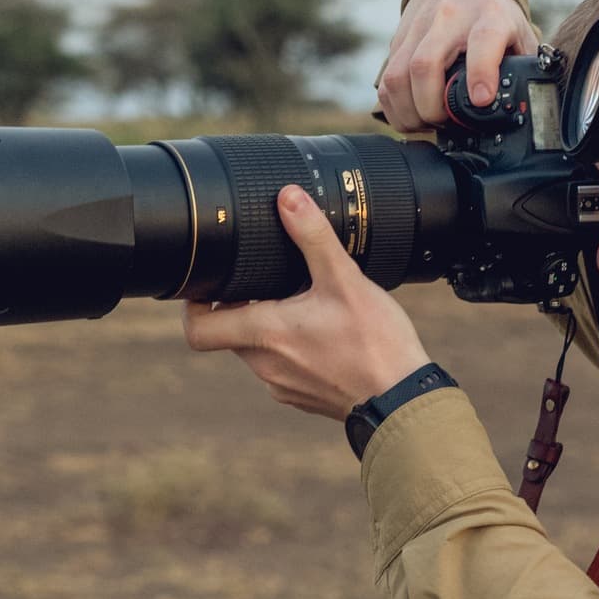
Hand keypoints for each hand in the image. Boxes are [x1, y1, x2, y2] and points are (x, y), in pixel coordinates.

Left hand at [182, 184, 431, 417]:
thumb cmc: (375, 344)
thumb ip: (313, 236)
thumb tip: (289, 198)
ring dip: (272, 330)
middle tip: (271, 283)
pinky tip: (327, 339)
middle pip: (231, 333)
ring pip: (259, 351)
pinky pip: (284, 370)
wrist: (404, 400)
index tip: (209, 285)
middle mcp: (264, 365)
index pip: (198, 329)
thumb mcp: (344, 280)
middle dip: (245, 307)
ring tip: (307, 310)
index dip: (194, 305)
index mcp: (264, 334)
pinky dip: (295, 352)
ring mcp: (282, 386)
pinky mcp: (302, 398)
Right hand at [377, 0, 535, 130]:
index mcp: (488, 17)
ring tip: (428, 124)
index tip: (481, 100)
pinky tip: (410, 116)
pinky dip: (394, 106)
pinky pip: (385, 79)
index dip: (481, 72)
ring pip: (397, 76)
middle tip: (446, 124)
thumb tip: (532, 105)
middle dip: (431, 107)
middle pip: (425, 65)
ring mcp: (418, 28)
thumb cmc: (493, 15)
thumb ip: (525, 67)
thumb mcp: (518, 34)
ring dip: (409, 112)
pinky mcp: (398, 39)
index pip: (483, 40)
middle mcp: (449, 19)